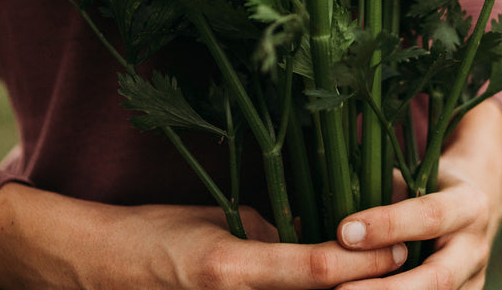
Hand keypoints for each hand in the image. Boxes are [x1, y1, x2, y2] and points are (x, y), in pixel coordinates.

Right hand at [0, 184, 407, 288]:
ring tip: (376, 279)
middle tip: (403, 271)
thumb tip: (303, 238)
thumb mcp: (210, 219)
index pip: (314, 268)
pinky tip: (325, 283)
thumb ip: (262, 232)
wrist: (97, 269)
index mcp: (231, 266)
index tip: (398, 245)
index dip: (362, 260)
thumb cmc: (150, 232)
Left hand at [333, 100, 501, 289]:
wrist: (474, 207)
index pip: (428, 217)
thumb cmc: (427, 183)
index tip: (345, 231)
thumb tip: (312, 209)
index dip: (387, 225)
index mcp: (468, 205)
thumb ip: (376, 189)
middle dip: (387, 288)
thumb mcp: (411, 175)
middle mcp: (476, 249)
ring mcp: (474, 282)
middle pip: (437, 278)